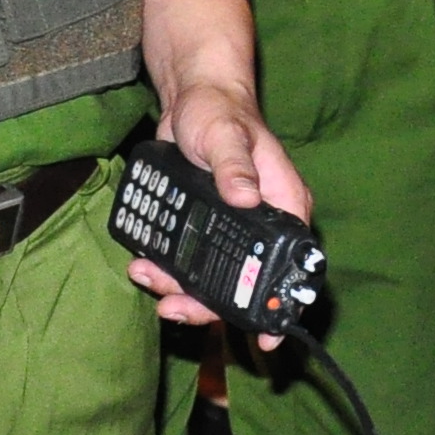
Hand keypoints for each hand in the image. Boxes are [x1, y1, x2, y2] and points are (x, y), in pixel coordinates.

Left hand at [128, 78, 316, 340]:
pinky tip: (144, 265)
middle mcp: (261, 223)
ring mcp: (231, 227)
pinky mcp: (204, 225)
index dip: (280, 302)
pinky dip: (166, 269)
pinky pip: (188, 260)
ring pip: (211, 276)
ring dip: (178, 287)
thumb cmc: (218, 111)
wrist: (190, 99)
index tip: (267, 336)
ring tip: (145, 276)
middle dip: (207, 303)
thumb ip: (235, 166)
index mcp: (283, 204)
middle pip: (243, 281)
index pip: (290, 264)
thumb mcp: (225, 135)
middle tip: (173, 308)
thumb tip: (244, 198)